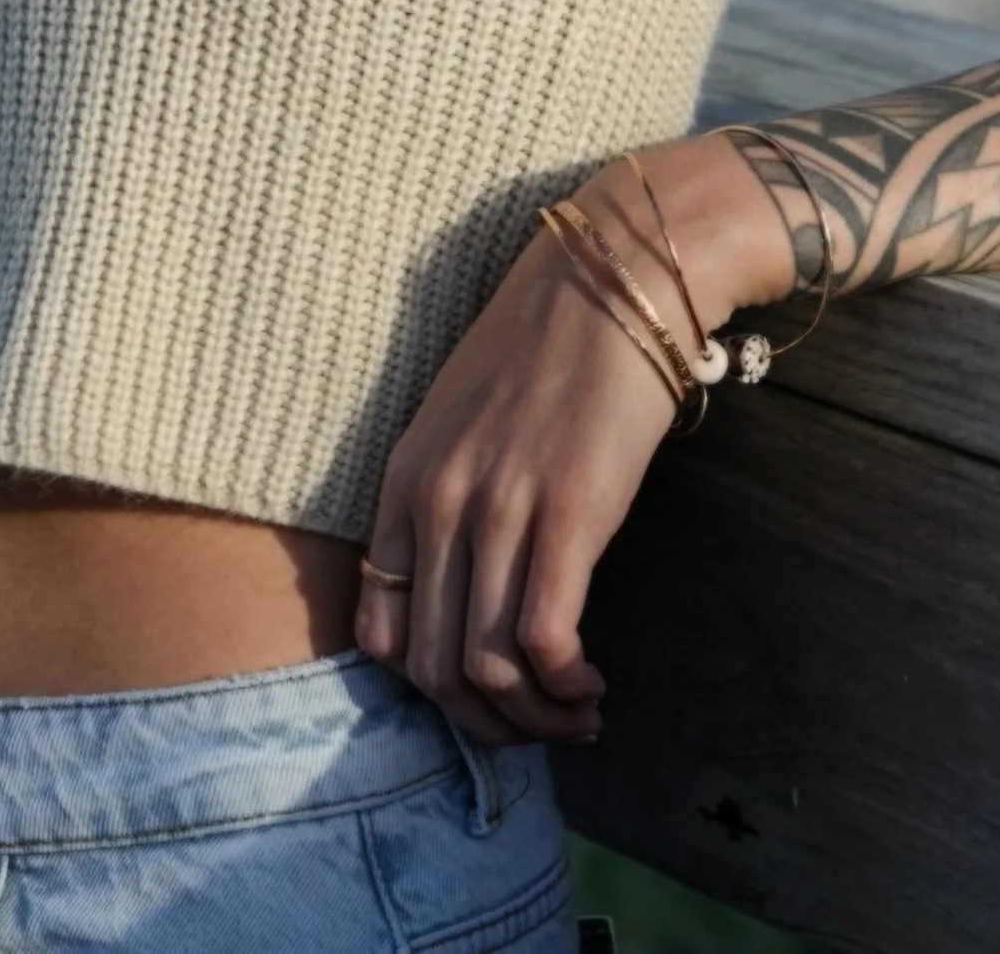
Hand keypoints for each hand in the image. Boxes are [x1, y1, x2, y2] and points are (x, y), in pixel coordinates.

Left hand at [354, 132, 791, 749]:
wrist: (619, 275)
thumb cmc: (551, 344)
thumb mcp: (466, 418)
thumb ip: (453, 495)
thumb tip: (466, 587)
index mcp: (406, 479)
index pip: (379, 632)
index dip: (430, 690)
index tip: (483, 694)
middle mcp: (440, 500)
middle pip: (432, 668)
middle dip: (487, 722)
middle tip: (537, 724)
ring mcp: (500, 507)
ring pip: (486, 668)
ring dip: (533, 719)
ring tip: (576, 714)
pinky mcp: (568, 512)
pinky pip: (544, 641)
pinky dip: (566, 688)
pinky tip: (593, 686)